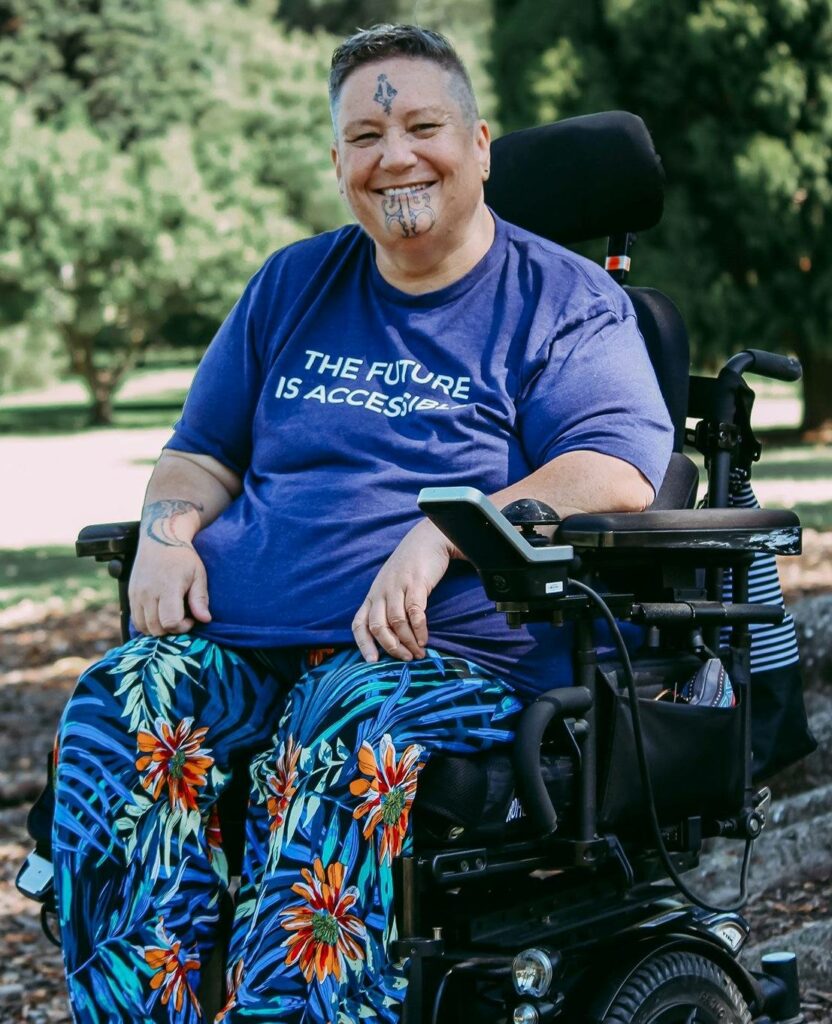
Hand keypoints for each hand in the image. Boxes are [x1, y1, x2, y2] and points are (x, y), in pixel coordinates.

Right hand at [128, 541, 211, 636]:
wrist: (159, 538)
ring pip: (143, 627)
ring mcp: (137, 594)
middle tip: (182, 617)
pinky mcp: (131, 594)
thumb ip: (200, 599)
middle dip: (171, 630)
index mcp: (167, 588)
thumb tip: (205, 620)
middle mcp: (148, 593)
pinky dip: (147, 623)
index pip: (170, 622)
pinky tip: (160, 613)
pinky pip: (135, 619)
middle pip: (156, 628)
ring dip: (158, 628)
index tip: (191, 618)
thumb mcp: (198, 575)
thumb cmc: (183, 557)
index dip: (182, 627)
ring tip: (171, 615)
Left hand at [352, 519, 456, 662]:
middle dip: (391, 647)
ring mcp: (398, 586)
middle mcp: (381, 592)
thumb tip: (394, 637)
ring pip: (396, 622)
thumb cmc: (410, 567)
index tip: (372, 661)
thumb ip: (389, 605)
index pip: (359, 623)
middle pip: (377, 626)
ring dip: (408, 641)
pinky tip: (425, 638)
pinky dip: (419, 629)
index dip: (363, 644)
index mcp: (373, 595)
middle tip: (405, 658)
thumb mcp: (392, 585)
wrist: (428, 539)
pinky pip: (415, 612)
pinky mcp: (416, 583)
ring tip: (418, 652)